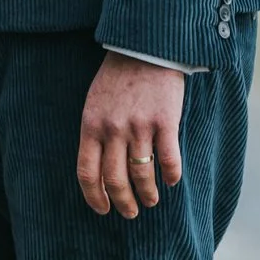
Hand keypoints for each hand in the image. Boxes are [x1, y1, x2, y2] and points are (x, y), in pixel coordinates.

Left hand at [76, 51, 184, 217]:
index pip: (88, 173)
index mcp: (91, 125)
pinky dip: (170, 175)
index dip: (95, 197)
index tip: (103, 209)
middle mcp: (113, 129)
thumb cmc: (118, 77)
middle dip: (123, 203)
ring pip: (142, 175)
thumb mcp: (95, 103)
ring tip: (152, 200)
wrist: (144, 47)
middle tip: (131, 212)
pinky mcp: (165, 121)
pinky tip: (171, 180)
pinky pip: (168, 159)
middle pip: (115, 180)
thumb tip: (100, 169)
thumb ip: (96, 133)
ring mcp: (139, 126)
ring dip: (148, 194)